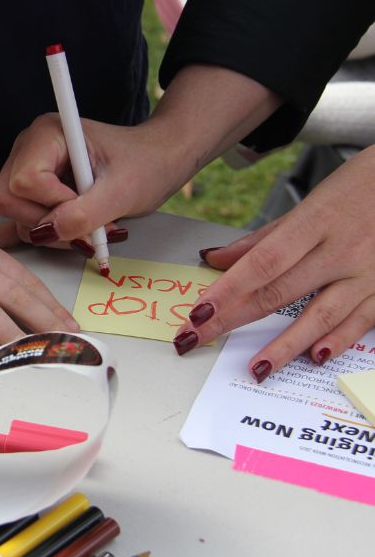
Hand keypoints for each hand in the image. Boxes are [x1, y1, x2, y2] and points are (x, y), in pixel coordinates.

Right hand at [0, 113, 192, 250]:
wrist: (158, 161)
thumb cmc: (146, 163)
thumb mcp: (122, 191)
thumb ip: (85, 213)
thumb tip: (48, 231)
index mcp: (48, 134)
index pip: (25, 181)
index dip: (53, 203)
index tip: (87, 205)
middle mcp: (30, 147)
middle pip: (9, 199)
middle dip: (48, 222)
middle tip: (88, 225)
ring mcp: (28, 168)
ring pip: (15, 214)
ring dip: (53, 231)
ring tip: (90, 225)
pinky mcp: (34, 188)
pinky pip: (26, 219)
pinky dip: (53, 231)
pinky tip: (80, 224)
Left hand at [172, 145, 374, 381]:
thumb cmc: (359, 188)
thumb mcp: (309, 203)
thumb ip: (263, 238)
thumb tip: (216, 259)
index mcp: (315, 222)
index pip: (261, 262)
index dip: (227, 290)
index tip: (198, 312)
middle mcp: (341, 250)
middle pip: (279, 291)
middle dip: (234, 319)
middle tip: (198, 339)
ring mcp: (368, 272)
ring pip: (321, 315)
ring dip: (285, 345)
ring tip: (256, 368)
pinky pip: (361, 320)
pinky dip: (339, 340)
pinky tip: (315, 357)